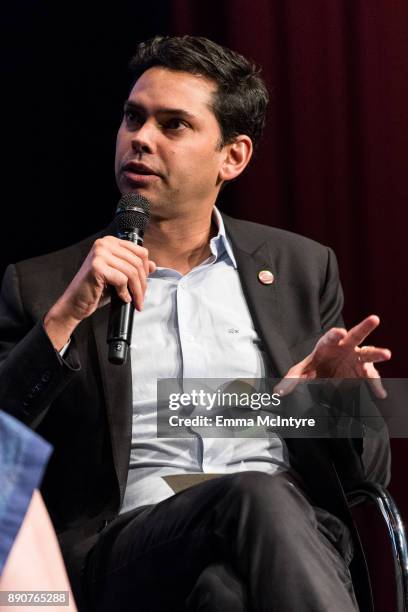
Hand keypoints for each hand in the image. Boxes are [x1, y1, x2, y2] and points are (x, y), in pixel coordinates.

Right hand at [44, 236, 155, 349]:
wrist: (75, 302)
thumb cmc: (96, 289)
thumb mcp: (119, 276)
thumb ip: (134, 268)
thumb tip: (153, 265)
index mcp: (111, 242)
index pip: (140, 252)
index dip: (146, 270)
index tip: (145, 284)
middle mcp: (105, 244)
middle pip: (138, 262)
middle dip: (142, 284)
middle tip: (141, 298)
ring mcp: (100, 254)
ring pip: (131, 272)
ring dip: (136, 290)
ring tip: (135, 300)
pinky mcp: (97, 267)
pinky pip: (122, 279)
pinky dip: (124, 292)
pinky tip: (122, 297)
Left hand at [275, 315, 390, 398]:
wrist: (326, 374)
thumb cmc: (315, 366)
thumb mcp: (301, 372)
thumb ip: (291, 380)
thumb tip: (278, 392)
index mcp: (328, 344)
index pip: (330, 337)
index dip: (335, 334)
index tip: (340, 332)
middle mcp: (345, 347)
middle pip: (356, 335)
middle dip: (364, 327)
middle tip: (374, 319)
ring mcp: (356, 358)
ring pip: (368, 353)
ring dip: (377, 353)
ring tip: (387, 354)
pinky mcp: (363, 371)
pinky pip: (371, 377)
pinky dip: (376, 386)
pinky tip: (380, 394)